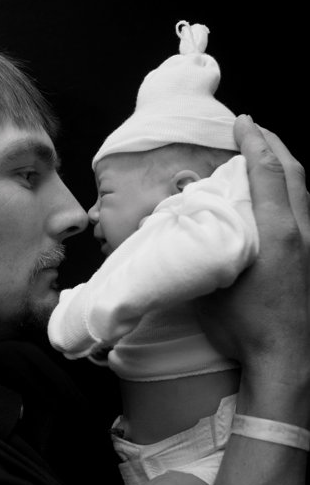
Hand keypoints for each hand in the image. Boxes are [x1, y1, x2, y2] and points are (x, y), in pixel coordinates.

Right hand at [197, 116, 309, 382]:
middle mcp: (300, 233)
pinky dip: (290, 194)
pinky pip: (305, 213)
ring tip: (263, 161)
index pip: (267, 172)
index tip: (243, 123)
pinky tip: (275, 203)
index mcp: (275, 233)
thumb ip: (202, 253)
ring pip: (304, 193)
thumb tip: (186, 229)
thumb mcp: (212, 289)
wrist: (285, 360)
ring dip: (284, 170)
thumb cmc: (246, 329)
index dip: (254, 142)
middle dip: (275, 145)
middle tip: (255, 131)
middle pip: (295, 173)